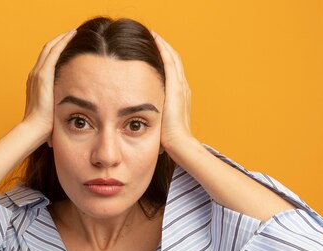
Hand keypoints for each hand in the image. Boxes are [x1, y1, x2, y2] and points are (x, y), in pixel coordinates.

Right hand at [22, 29, 76, 143]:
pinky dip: (62, 42)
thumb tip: (70, 113)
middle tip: (72, 33)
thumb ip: (58, 106)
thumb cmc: (44, 126)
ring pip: (50, 48)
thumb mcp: (52, 111)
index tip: (68, 45)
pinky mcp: (43, 75)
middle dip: (59, 40)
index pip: (46, 61)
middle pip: (47, 50)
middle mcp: (34, 74)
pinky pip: (53, 53)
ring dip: (62, 38)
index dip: (56, 50)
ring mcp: (37, 74)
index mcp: (35, 82)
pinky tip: (72, 35)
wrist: (34, 129)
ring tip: (73, 31)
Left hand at [152, 32, 196, 150]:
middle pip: (175, 61)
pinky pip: (170, 61)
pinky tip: (155, 39)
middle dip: (164, 49)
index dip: (165, 60)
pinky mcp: (176, 86)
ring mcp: (181, 86)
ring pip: (173, 58)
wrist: (179, 144)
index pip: (173, 72)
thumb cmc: (168, 140)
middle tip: (153, 37)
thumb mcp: (160, 125)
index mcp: (180, 96)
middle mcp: (183, 88)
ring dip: (163, 45)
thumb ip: (153, 118)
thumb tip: (138, 123)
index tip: (153, 52)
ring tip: (153, 34)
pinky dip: (163, 49)